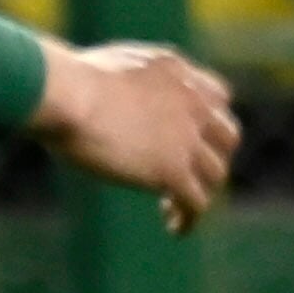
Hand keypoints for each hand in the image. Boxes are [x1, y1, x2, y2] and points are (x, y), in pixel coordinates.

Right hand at [31, 39, 241, 231]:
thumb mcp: (107, 65)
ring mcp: (186, 137)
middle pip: (227, 136)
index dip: (209, 121)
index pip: (218, 96)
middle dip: (214, 156)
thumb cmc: (66, 80)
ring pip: (216, 174)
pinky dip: (189, 218)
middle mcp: (191, 102)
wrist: (68, 93)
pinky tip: (175, 228)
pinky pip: (196, 202)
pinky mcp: (173, 170)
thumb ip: (127, 80)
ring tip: (173, 207)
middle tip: (191, 174)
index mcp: (176, 71)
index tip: (193, 138)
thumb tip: (108, 94)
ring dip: (201, 191)